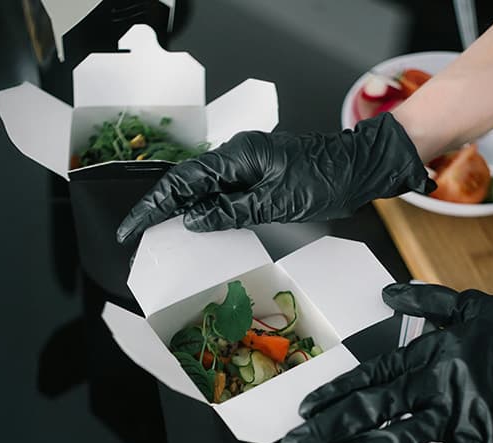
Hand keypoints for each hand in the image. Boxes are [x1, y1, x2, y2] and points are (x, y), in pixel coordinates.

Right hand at [115, 113, 431, 245]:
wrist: (360, 169)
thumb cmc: (327, 179)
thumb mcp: (277, 201)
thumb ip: (231, 210)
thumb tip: (192, 220)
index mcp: (237, 156)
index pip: (182, 181)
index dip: (152, 205)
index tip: (132, 227)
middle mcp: (237, 157)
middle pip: (185, 183)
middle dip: (158, 209)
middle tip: (136, 234)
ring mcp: (246, 166)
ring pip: (202, 189)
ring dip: (179, 211)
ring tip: (157, 235)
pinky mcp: (257, 177)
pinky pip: (222, 193)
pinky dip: (205, 211)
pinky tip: (196, 227)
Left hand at [280, 284, 492, 442]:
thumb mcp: (473, 305)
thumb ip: (427, 301)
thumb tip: (387, 294)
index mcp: (432, 352)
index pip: (373, 374)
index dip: (336, 391)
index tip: (304, 406)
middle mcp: (438, 385)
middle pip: (373, 410)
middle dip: (328, 427)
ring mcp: (458, 418)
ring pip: (398, 440)